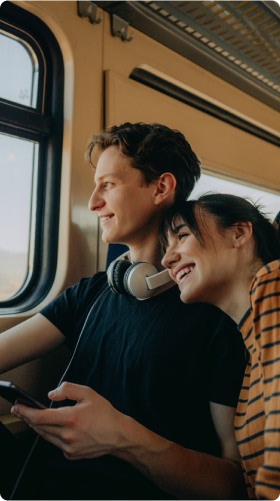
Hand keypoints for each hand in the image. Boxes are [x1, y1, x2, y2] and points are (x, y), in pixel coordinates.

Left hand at [11, 382, 126, 459]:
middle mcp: (67, 435)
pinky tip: (53, 427)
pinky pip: (55, 443)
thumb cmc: (105, 414)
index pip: (40, 417)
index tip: (18, 406)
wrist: (118, 435)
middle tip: (20, 409)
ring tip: (31, 417)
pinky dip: (51, 434)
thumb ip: (68, 389)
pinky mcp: (71, 454)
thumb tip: (50, 394)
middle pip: (39, 427)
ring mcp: (68, 447)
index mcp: (71, 418)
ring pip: (45, 436)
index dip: (26, 411)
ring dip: (37, 426)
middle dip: (27, 418)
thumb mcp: (88, 393)